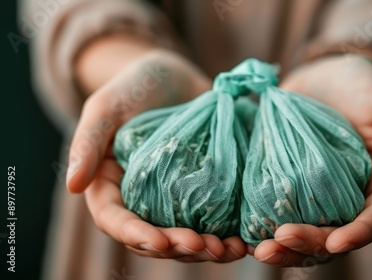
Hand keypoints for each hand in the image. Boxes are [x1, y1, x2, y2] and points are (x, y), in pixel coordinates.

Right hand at [67, 49, 245, 261]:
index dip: (136, 235)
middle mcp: (141, 199)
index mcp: (111, 185)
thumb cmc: (134, 86)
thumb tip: (72, 186)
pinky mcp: (203, 191)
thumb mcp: (107, 108)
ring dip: (206, 250)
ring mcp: (174, 198)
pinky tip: (244, 241)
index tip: (162, 241)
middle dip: (178, 248)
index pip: (116, 220)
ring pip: (185, 237)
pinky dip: (228, 235)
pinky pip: (213, 221)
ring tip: (230, 250)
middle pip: (154, 237)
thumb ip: (87, 143)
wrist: (175, 76)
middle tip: (204, 246)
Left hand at [250, 54, 371, 265]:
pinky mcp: (289, 185)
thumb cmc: (369, 88)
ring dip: (284, 246)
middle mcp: (350, 198)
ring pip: (304, 231)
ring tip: (260, 249)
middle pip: (334, 233)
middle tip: (280, 241)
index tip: (337, 242)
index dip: (359, 233)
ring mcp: (317, 195)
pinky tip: (245, 232)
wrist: (328, 75)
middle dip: (310, 243)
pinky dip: (262, 225)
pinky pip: (277, 211)